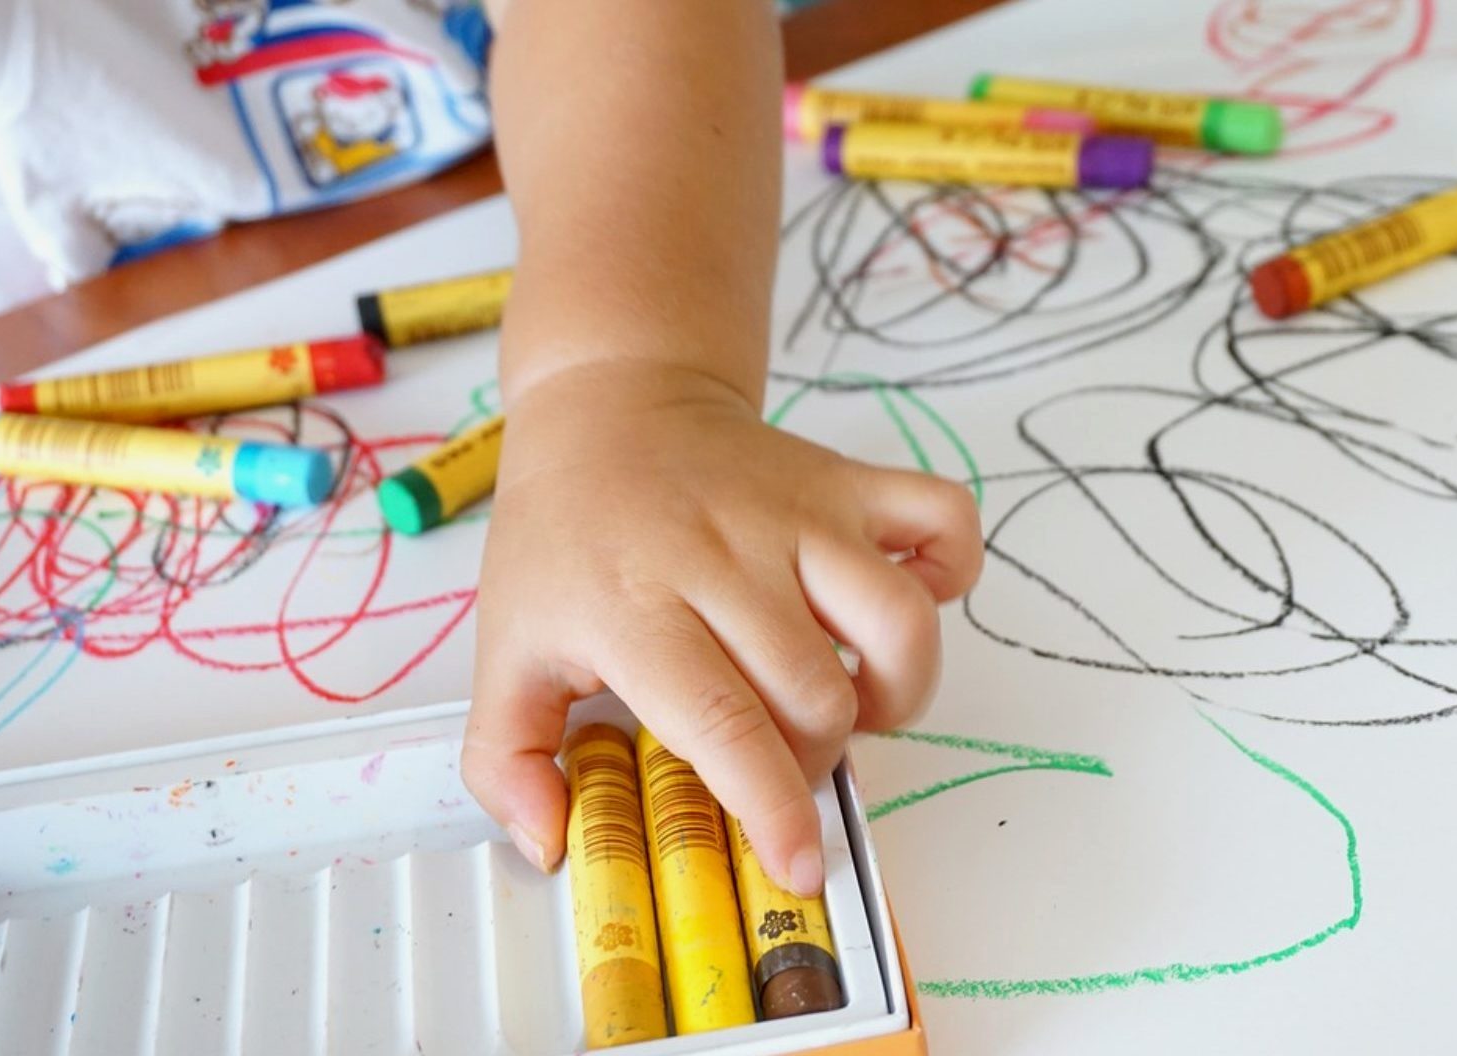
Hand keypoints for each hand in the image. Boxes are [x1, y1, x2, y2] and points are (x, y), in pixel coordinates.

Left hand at [461, 360, 982, 893]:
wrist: (611, 408)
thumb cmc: (565, 540)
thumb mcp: (504, 647)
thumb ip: (507, 758)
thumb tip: (549, 842)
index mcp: (637, 605)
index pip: (724, 720)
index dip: (773, 803)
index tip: (800, 862)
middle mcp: (727, 555)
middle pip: (818, 694)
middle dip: (814, 758)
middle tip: (780, 753)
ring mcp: (800, 513)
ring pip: (899, 622)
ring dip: (895, 689)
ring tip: (853, 700)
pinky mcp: (849, 482)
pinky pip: (943, 519)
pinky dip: (951, 572)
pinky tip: (906, 603)